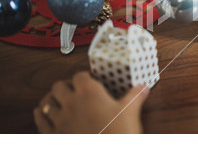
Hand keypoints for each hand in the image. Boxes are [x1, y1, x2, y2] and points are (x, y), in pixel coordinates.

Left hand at [34, 71, 148, 133]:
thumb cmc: (118, 135)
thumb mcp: (130, 113)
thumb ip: (135, 97)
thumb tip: (142, 88)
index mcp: (89, 93)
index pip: (80, 75)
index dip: (85, 76)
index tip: (91, 79)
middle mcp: (71, 104)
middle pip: (59, 85)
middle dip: (66, 85)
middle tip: (75, 88)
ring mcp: (60, 120)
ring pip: (47, 102)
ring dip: (52, 98)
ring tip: (58, 99)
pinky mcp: (53, 136)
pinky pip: (40, 121)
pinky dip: (41, 115)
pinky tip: (42, 113)